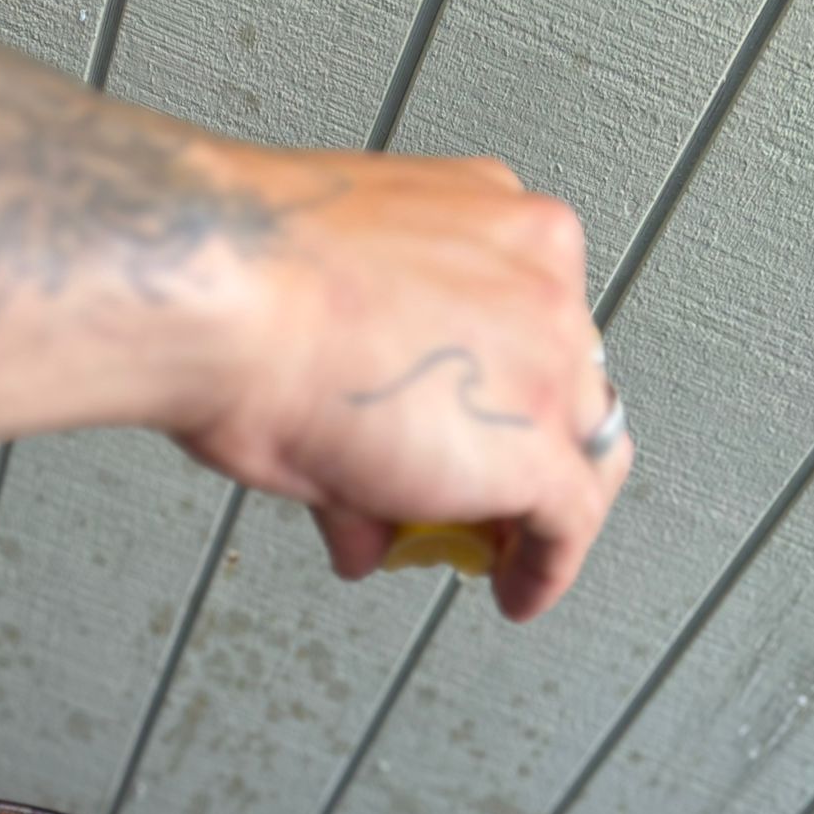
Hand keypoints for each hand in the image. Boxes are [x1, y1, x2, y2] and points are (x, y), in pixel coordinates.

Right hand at [178, 148, 628, 619]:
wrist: (230, 301)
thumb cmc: (251, 290)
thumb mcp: (327, 330)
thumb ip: (368, 415)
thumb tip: (361, 505)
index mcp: (490, 222)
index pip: (534, 323)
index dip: (507, 394)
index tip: (479, 430)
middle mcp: (535, 277)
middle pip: (567, 384)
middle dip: (528, 448)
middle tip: (485, 500)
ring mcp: (547, 360)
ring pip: (582, 451)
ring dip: (539, 509)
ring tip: (493, 553)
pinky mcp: (537, 446)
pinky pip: (569, 525)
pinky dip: (545, 570)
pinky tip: (518, 591)